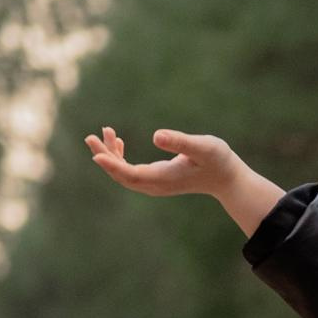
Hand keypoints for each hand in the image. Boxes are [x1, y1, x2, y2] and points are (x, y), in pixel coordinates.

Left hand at [83, 125, 284, 238]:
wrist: (227, 179)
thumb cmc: (218, 160)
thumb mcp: (204, 147)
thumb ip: (181, 141)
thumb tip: (156, 136)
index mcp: (163, 179)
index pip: (131, 175)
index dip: (112, 165)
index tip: (96, 155)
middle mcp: (156, 185)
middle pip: (121, 176)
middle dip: (104, 157)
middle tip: (90, 137)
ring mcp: (155, 184)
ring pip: (124, 174)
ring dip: (110, 155)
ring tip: (104, 132)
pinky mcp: (156, 179)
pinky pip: (131, 171)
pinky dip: (120, 158)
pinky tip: (118, 142)